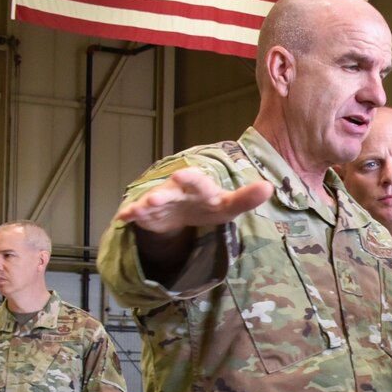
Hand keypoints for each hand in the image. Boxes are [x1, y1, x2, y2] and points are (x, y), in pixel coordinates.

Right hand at [115, 167, 272, 236]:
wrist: (182, 213)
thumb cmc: (208, 205)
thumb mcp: (228, 206)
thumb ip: (247, 198)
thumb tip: (269, 187)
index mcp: (199, 188)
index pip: (197, 182)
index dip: (191, 178)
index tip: (185, 174)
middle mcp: (177, 191)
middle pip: (171, 190)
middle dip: (166, 191)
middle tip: (159, 193)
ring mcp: (160, 201)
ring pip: (153, 200)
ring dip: (149, 203)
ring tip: (145, 206)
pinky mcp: (147, 213)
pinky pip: (137, 213)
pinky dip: (131, 214)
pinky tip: (123, 218)